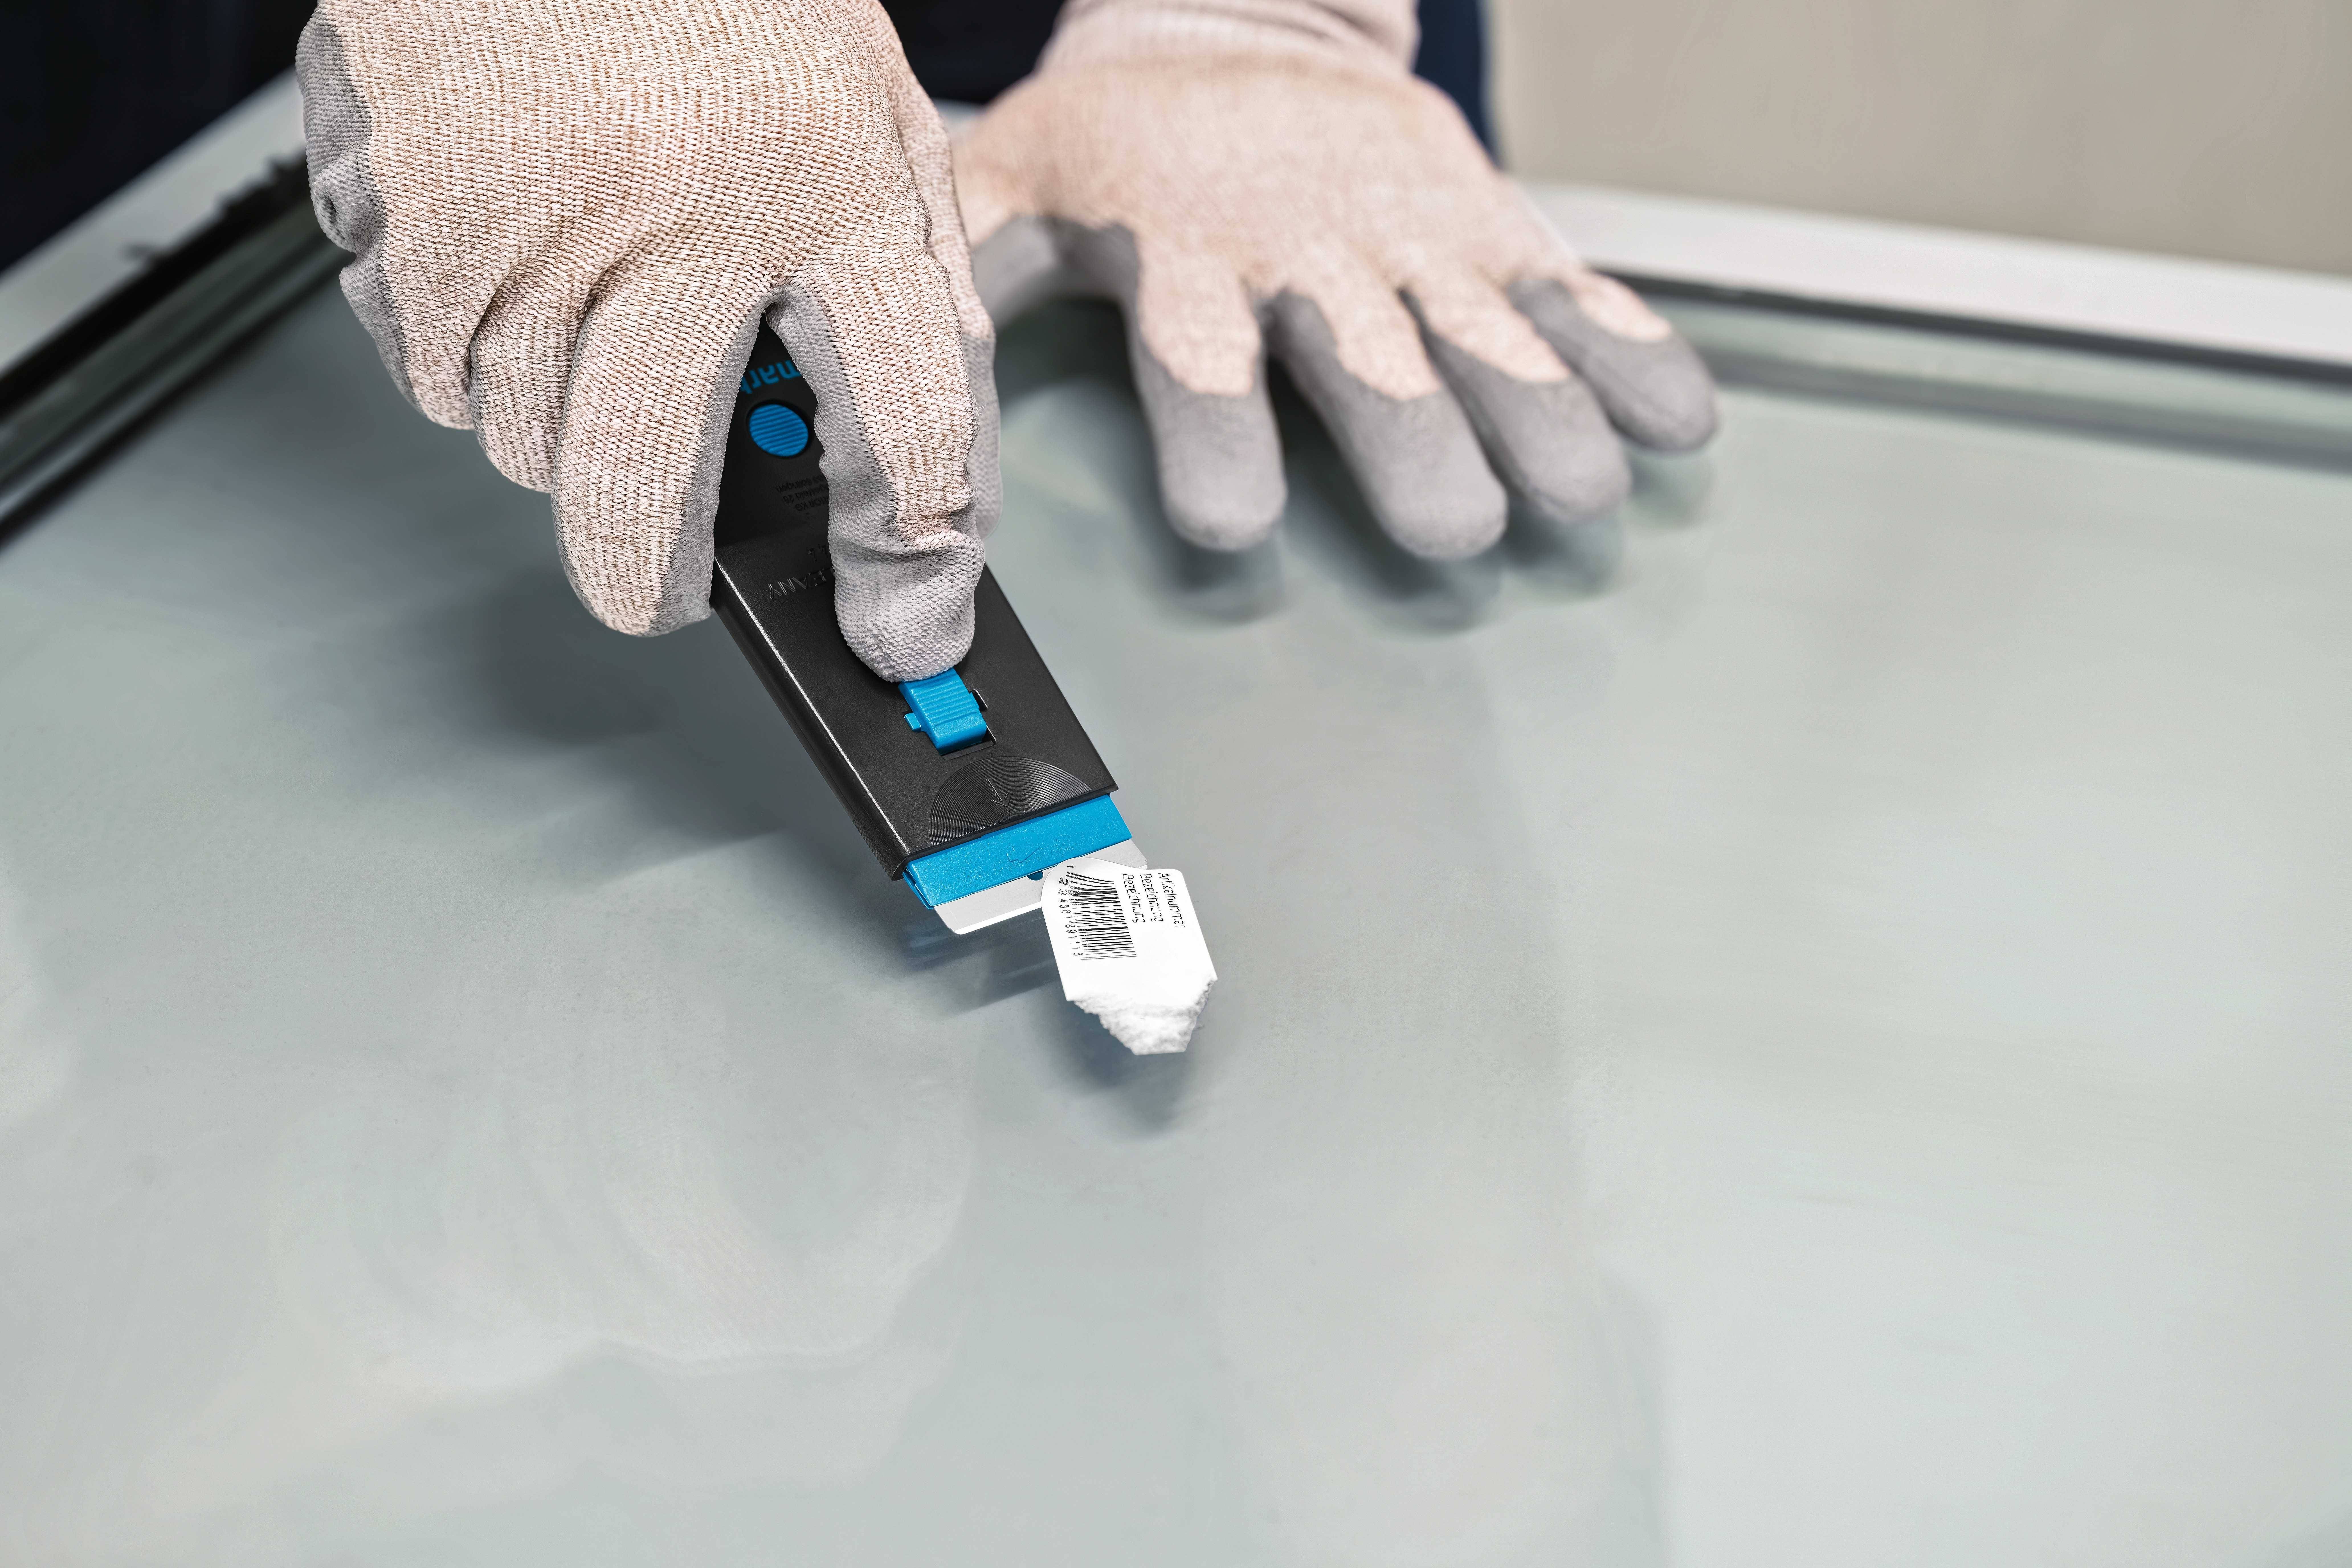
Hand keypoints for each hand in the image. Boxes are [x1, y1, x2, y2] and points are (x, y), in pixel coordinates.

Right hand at [298, 0, 994, 679]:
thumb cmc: (738, 15)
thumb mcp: (872, 134)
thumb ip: (901, 305)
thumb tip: (911, 491)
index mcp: (836, 185)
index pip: (902, 418)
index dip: (911, 555)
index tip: (903, 637)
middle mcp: (683, 205)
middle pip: (650, 480)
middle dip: (652, 576)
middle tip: (659, 593)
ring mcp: (531, 207)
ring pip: (523, 438)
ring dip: (557, 420)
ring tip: (589, 300)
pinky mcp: (408, 197)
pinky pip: (431, 368)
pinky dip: (467, 351)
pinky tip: (515, 254)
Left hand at [955, 0, 1715, 558]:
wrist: (1232, 17)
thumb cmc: (1115, 139)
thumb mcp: (1010, 187)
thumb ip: (959, 293)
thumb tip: (865, 410)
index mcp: (1191, 259)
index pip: (1200, 362)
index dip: (1216, 444)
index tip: (1231, 524)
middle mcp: (1313, 258)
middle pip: (1372, 368)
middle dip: (1418, 448)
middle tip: (1456, 530)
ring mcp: (1414, 244)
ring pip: (1487, 339)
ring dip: (1541, 417)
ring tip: (1582, 493)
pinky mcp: (1487, 228)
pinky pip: (1569, 292)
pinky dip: (1628, 352)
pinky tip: (1676, 422)